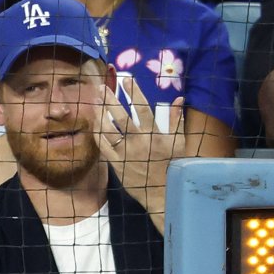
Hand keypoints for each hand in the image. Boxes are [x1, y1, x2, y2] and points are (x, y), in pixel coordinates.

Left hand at [98, 74, 184, 212]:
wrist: (163, 194)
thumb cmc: (174, 166)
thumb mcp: (180, 143)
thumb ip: (177, 120)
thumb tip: (179, 98)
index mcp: (155, 135)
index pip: (143, 109)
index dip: (134, 93)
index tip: (126, 79)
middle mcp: (139, 142)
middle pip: (121, 117)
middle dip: (110, 100)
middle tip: (101, 87)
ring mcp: (126, 153)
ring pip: (109, 130)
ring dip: (100, 114)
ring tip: (94, 101)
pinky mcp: (117, 164)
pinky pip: (103, 146)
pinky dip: (97, 133)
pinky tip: (94, 122)